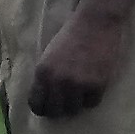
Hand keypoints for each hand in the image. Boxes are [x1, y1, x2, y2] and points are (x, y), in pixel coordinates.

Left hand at [28, 6, 128, 120]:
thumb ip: (46, 76)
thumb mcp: (49, 56)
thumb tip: (46, 96)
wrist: (95, 22)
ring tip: (79, 95)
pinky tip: (93, 88)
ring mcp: (78, 84)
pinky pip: (92, 103)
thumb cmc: (71, 35)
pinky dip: (92, 98)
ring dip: (76, 105)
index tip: (48, 107)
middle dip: (59, 110)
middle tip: (65, 104)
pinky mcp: (97, 84)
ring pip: (74, 110)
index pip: (36, 103)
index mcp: (42, 73)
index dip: (43, 108)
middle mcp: (57, 81)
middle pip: (55, 111)